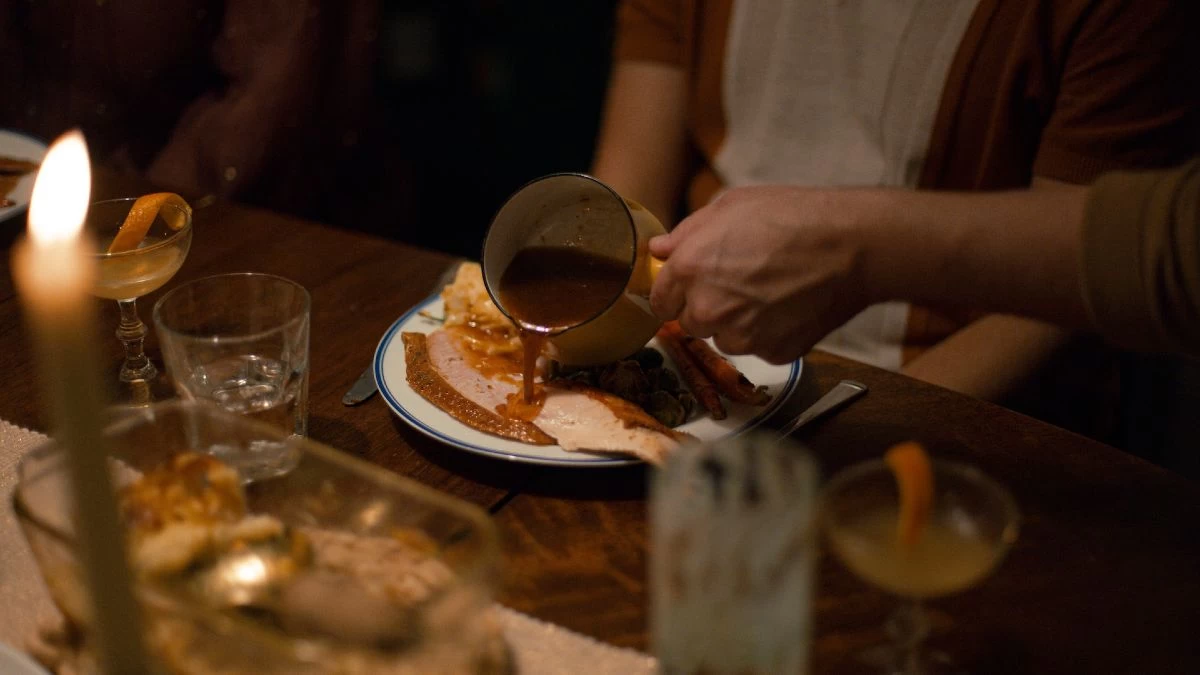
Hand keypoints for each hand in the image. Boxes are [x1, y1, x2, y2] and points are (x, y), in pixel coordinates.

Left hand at [649, 186, 871, 363]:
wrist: (850, 246)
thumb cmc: (792, 217)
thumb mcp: (731, 206)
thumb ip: (687, 232)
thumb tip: (660, 250)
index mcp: (690, 269)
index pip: (659, 301)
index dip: (674, 292)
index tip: (689, 287)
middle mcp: (708, 309)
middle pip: (690, 323)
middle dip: (706, 306)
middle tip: (739, 282)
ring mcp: (741, 336)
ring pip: (724, 339)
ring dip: (736, 324)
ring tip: (768, 292)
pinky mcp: (772, 353)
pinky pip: (758, 348)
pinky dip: (768, 333)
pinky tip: (788, 306)